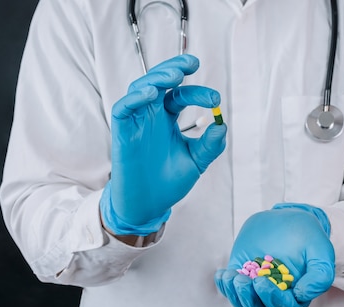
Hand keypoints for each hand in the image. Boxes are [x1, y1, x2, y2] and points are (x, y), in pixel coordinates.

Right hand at [101, 55, 226, 235]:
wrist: (148, 206)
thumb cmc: (169, 182)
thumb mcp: (195, 161)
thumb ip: (210, 145)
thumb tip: (222, 125)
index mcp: (167, 119)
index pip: (181, 95)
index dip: (198, 93)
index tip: (216, 101)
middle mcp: (151, 115)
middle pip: (159, 81)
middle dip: (174, 68)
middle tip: (191, 64)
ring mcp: (135, 122)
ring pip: (140, 88)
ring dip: (156, 78)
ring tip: (174, 76)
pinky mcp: (122, 132)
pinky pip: (123, 108)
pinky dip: (135, 98)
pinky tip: (151, 94)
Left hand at [214, 203, 334, 306]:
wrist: (291, 219)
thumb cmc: (309, 237)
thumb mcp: (322, 252)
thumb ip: (320, 276)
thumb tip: (302, 294)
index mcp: (296, 295)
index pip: (282, 306)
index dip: (270, 298)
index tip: (261, 281)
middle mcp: (275, 295)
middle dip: (248, 298)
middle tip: (242, 280)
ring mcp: (257, 286)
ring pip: (243, 302)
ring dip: (234, 293)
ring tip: (230, 276)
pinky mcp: (243, 275)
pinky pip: (230, 289)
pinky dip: (224, 285)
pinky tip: (222, 274)